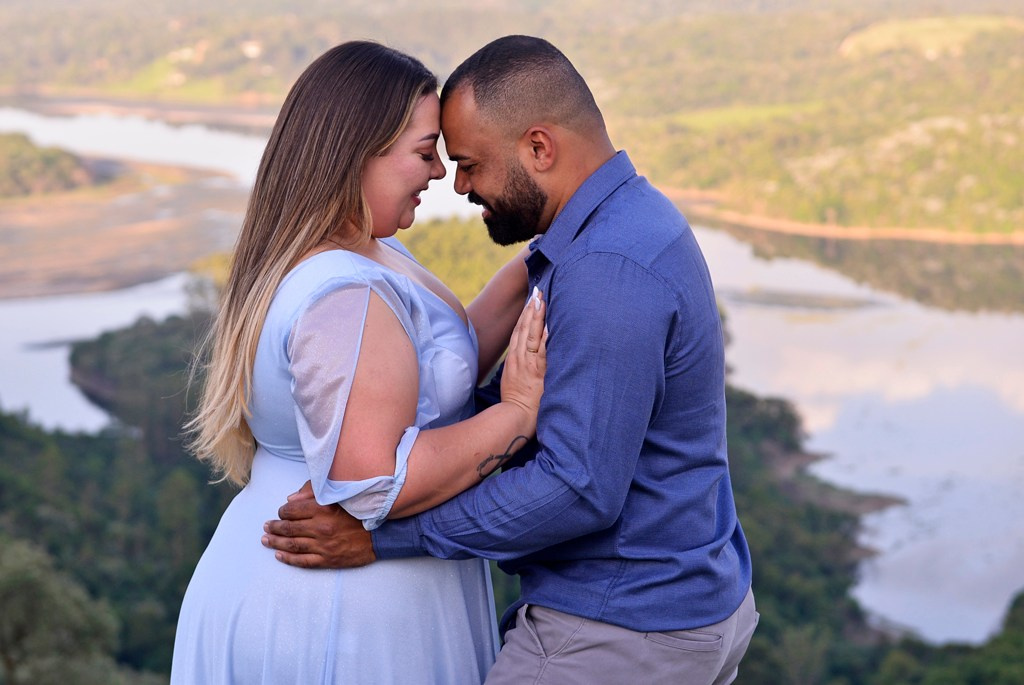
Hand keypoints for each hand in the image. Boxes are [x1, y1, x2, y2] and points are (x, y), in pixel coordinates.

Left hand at [261, 481, 375, 568]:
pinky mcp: (328, 559)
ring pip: (292, 545)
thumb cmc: (360, 513)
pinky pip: (303, 561)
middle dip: (274, 527)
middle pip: (289, 528)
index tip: (280, 511)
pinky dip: (289, 559)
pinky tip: (279, 556)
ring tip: (266, 540)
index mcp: (323, 509)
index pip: (293, 510)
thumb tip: (291, 499)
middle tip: (266, 526)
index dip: (283, 511)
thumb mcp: (339, 496)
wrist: (380, 535)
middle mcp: (321, 528)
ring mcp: (323, 546)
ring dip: (276, 543)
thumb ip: (313, 493)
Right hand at [500, 287, 547, 428]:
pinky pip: (542, 351)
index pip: (519, 332)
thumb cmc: (517, 403)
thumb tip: (526, 359)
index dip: (524, 315)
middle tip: (537, 291)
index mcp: (514, 359)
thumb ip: (520, 367)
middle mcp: (520, 358)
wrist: (515, 417)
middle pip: (524, 328)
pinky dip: (544, 337)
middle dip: (531, 308)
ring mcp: (528, 364)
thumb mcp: (514, 380)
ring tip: (541, 299)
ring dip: (536, 316)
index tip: (530, 300)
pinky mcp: (537, 371)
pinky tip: (549, 324)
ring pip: (531, 335)